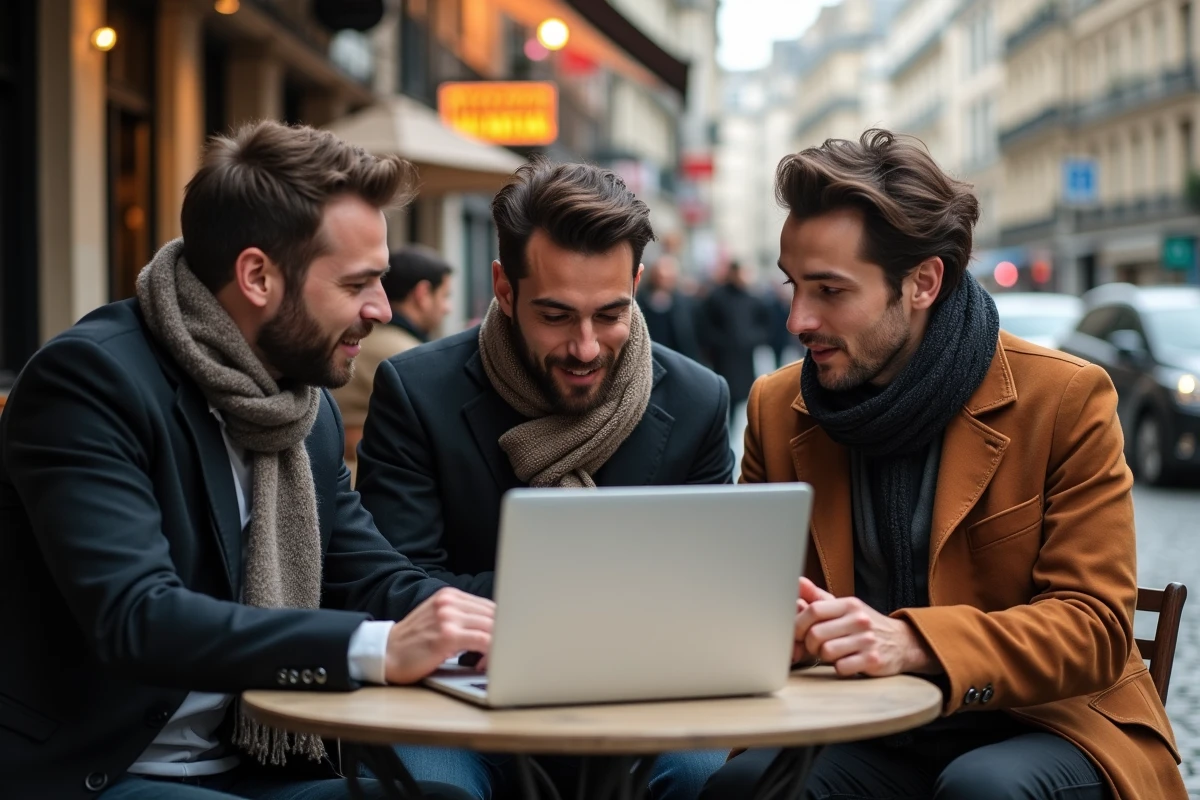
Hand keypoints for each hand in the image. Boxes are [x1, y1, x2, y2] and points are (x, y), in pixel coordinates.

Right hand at [384, 588, 494, 683]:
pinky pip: (483, 641)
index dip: (501, 626)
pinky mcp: (447, 636)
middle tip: (500, 656)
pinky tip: (482, 664)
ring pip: (492, 627)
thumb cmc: (412, 642)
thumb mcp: (437, 619)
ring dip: (498, 646)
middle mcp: (449, 602)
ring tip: (491, 663)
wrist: (385, 653)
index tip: (502, 642)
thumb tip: (494, 628)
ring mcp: (448, 617)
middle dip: (503, 636)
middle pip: (494, 615)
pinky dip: (491, 654)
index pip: (489, 606)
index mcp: (449, 595)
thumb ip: (461, 617)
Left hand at [792, 578, 939, 676]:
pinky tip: (845, 662)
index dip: (798, 624)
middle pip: (816, 633)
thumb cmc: (864, 625)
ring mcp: (868, 640)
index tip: (798, 633)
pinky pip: (841, 667)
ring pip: (827, 652)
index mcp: (849, 604)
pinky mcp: (874, 660)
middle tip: (816, 646)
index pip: (813, 610)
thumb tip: (797, 582)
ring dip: (824, 657)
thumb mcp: (845, 608)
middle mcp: (859, 619)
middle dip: (810, 644)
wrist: (902, 642)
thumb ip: (819, 597)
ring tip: (832, 654)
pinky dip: (839, 668)